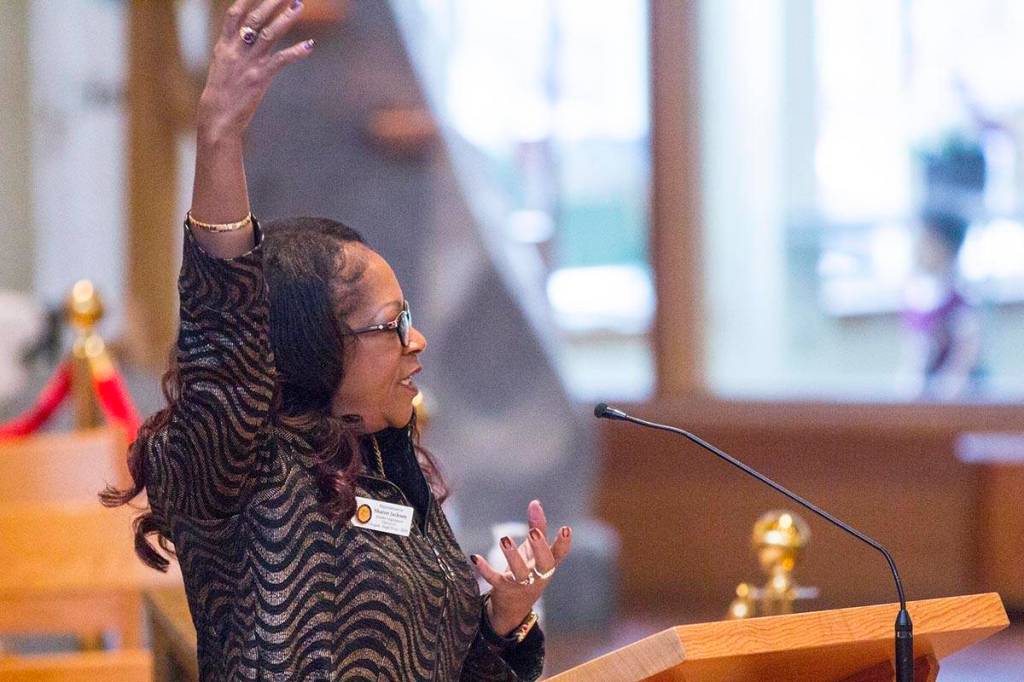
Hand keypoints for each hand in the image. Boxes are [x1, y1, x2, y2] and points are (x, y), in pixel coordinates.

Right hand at [198, 0, 312, 141]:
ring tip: (299, 5)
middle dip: (271, 2)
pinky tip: (309, 45)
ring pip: (270, 33)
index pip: (234, 15)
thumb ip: (233, 51)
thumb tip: (244, 39)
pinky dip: (297, 51)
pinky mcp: (260, 77)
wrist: (217, 118)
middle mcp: (236, 50)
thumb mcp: (222, 68)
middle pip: (255, 19)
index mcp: (224, 46)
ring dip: (286, 18)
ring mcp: (249, 62)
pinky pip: (282, 59)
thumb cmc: (221, 95)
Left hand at [471, 500, 571, 635]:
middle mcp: (537, 575)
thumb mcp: (535, 551)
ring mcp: (521, 583)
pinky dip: (485, 569)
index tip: (566, 528)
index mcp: (547, 564)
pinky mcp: (503, 588)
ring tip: (504, 539)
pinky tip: (475, 557)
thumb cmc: (529, 570)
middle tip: (533, 532)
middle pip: (543, 563)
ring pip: (519, 572)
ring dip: (512, 556)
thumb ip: (537, 527)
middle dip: (539, 548)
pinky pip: (494, 579)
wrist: (514, 607)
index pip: (559, 554)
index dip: (564, 542)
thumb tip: (535, 502)